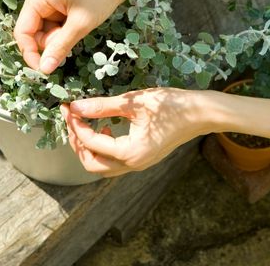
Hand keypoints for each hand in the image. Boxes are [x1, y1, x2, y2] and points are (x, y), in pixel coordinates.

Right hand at [14, 0, 131, 73]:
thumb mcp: (80, 24)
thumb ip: (60, 46)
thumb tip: (44, 69)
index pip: (22, 32)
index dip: (30, 53)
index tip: (44, 70)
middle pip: (34, 33)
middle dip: (51, 42)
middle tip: (73, 36)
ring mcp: (49, 1)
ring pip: (47, 31)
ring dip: (61, 37)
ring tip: (80, 27)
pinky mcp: (60, 4)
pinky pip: (57, 25)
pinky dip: (67, 31)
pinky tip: (81, 24)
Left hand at [60, 88, 211, 176]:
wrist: (202, 113)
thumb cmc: (172, 105)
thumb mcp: (134, 102)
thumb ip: (102, 106)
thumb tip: (76, 107)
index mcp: (130, 153)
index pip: (91, 142)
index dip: (75, 124)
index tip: (67, 107)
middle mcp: (133, 165)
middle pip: (91, 164)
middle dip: (77, 142)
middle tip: (72, 119)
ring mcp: (139, 164)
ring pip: (102, 166)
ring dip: (89, 148)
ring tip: (85, 124)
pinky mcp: (143, 158)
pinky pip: (115, 161)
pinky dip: (103, 148)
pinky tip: (106, 127)